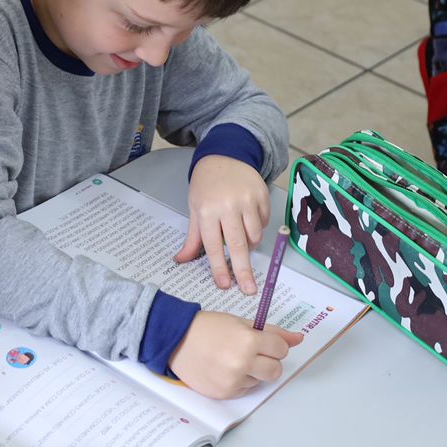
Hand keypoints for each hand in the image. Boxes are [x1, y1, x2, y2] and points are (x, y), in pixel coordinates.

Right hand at [167, 311, 304, 399]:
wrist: (175, 340)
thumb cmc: (208, 327)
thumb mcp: (241, 323)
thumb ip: (272, 332)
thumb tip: (299, 338)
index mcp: (248, 341)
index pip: (281, 349)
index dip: (273, 345)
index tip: (262, 342)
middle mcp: (242, 363)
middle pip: (275, 370)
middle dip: (268, 361)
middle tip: (252, 353)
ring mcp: (233, 381)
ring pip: (260, 381)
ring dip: (253, 372)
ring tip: (232, 360)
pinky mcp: (224, 393)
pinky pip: (244, 390)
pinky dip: (239, 381)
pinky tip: (224, 369)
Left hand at [175, 155, 270, 292]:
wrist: (225, 156)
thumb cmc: (206, 185)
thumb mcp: (195, 208)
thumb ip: (192, 238)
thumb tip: (182, 260)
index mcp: (208, 211)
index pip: (214, 245)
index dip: (219, 267)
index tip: (225, 285)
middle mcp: (229, 206)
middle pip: (239, 245)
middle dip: (243, 270)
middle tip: (249, 289)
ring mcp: (248, 199)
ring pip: (255, 235)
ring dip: (250, 244)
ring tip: (241, 238)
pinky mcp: (263, 194)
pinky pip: (264, 222)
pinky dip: (258, 227)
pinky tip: (248, 219)